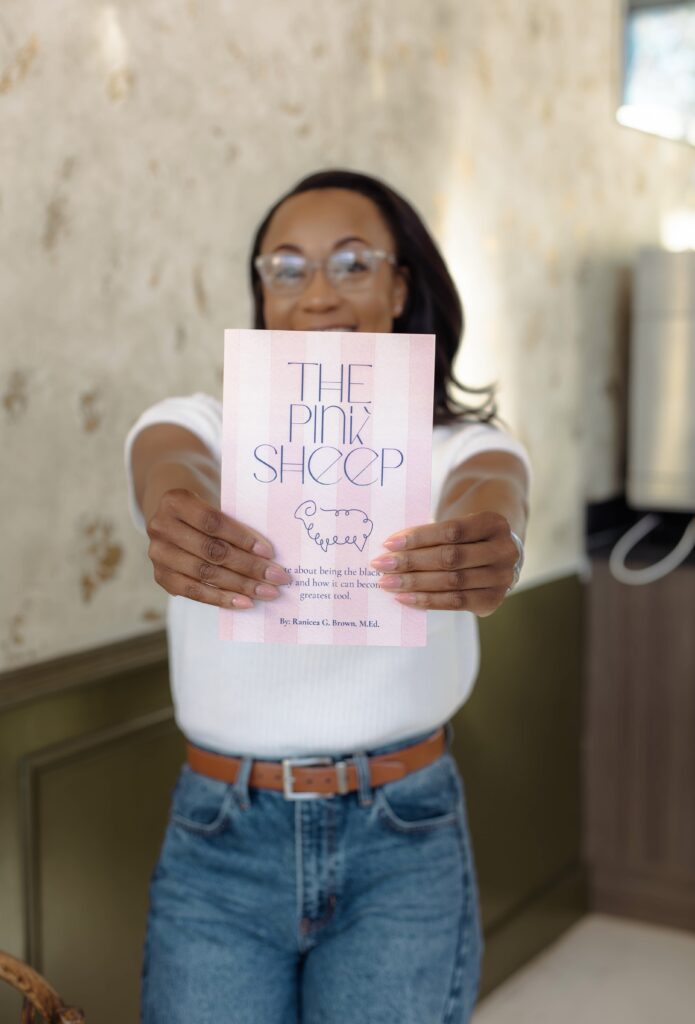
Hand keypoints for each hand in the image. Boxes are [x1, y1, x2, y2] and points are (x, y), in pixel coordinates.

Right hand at [146, 489, 290, 608]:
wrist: (173, 520)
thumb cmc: (204, 513)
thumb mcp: (215, 506)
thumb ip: (234, 525)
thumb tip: (267, 556)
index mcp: (175, 502)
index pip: (213, 522)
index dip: (242, 538)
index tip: (269, 553)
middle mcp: (161, 527)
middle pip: (211, 551)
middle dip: (249, 566)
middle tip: (277, 577)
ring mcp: (158, 554)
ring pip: (205, 574)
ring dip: (240, 586)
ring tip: (266, 592)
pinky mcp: (161, 576)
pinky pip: (194, 592)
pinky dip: (221, 599)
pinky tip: (244, 602)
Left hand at [369, 511, 519, 616]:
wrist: (493, 554)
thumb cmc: (465, 537)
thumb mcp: (457, 526)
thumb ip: (432, 534)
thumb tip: (392, 549)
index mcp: (494, 523)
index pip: (451, 531)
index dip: (419, 537)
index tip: (389, 543)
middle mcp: (503, 551)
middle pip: (450, 558)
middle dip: (411, 562)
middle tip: (381, 565)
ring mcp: (501, 578)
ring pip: (451, 582)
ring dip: (415, 584)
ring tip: (388, 583)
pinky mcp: (492, 600)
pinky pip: (455, 602)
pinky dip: (427, 600)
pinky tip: (405, 598)